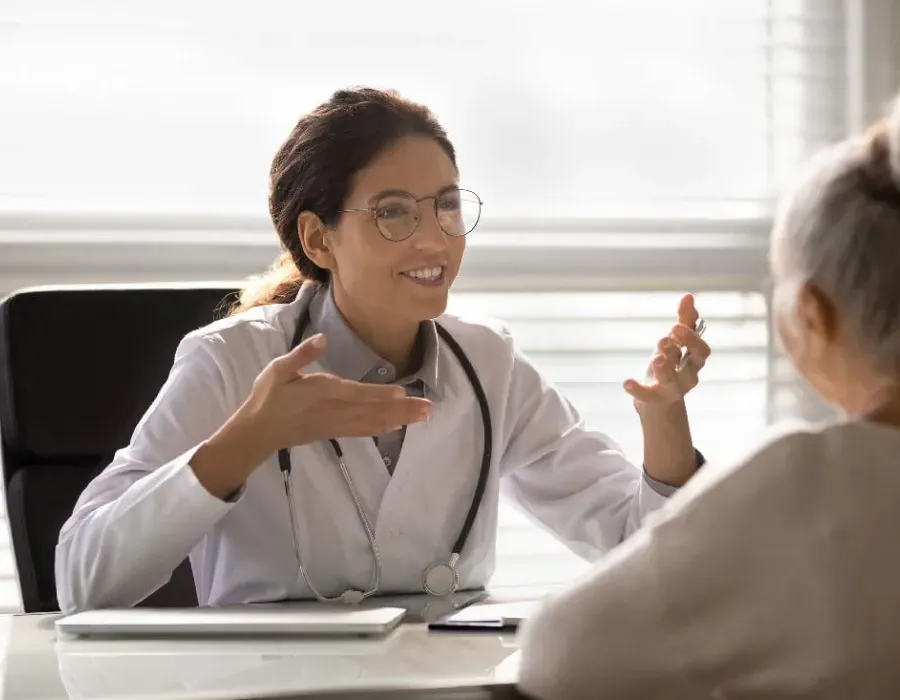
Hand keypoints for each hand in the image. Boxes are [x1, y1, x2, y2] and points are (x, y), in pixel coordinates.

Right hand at [238, 333, 432, 452]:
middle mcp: (334, 410)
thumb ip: (302, 354)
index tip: (402, 392)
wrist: (258, 431)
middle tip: (429, 409)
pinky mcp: (335, 432)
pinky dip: (383, 428)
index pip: (355, 393)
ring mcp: (336, 424)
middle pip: (373, 411)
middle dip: (402, 410)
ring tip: (423, 417)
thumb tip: (322, 338)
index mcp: (321, 392)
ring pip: (373, 423)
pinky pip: (364, 431)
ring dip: (400, 420)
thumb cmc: (268, 397)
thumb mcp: (278, 370)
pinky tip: (399, 426)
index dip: (379, 394)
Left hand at [623, 293, 710, 406]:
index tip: (676, 326)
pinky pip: (646, 396)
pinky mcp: (653, 399)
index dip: (692, 339)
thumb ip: (684, 321)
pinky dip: (637, 390)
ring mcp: (671, 389)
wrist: (657, 399)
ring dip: (664, 368)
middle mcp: (687, 377)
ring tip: (656, 357)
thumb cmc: (670, 365)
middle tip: (666, 337)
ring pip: (671, 380)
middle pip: (693, 365)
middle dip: (682, 351)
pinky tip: (627, 382)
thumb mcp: (676, 342)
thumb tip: (688, 296)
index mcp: (694, 362)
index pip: (701, 350)